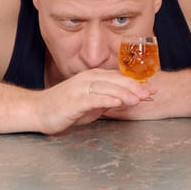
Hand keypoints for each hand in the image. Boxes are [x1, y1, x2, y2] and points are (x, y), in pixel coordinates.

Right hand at [31, 69, 155, 134]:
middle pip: (115, 81)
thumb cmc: (65, 108)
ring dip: (124, 92)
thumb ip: (107, 100)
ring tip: (139, 98)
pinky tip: (118, 102)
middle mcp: (87, 79)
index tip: (152, 87)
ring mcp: (79, 89)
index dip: (136, 83)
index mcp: (93, 78)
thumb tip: (126, 99)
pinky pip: (92, 98)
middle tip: (151, 92)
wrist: (38, 111)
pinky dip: (106, 99)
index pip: (118, 78)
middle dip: (134, 86)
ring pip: (106, 88)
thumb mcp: (91, 105)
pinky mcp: (73, 100)